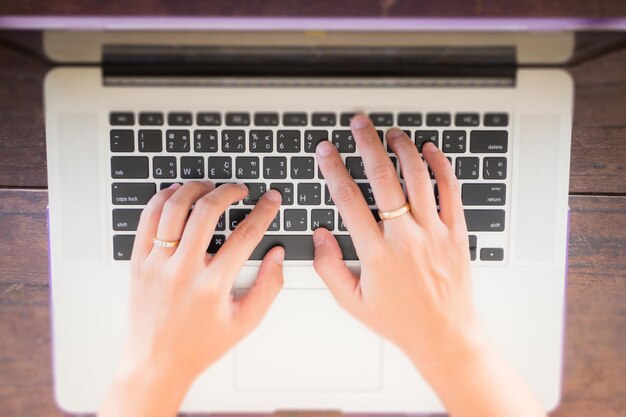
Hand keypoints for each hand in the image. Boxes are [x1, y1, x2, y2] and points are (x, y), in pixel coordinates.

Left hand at [99, 182, 284, 416]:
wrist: (157, 363)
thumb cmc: (200, 345)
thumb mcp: (245, 322)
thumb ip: (269, 287)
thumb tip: (277, 255)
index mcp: (212, 286)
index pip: (245, 235)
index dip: (263, 212)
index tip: (271, 199)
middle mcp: (182, 271)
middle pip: (207, 212)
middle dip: (228, 191)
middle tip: (239, 189)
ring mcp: (157, 265)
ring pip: (173, 209)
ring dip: (194, 189)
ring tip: (208, 187)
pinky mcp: (139, 263)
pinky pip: (147, 220)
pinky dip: (162, 200)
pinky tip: (176, 194)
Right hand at [314, 114, 478, 373]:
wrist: (444, 335)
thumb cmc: (399, 321)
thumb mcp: (352, 302)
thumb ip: (329, 267)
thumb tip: (320, 234)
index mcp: (376, 253)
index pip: (348, 199)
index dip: (334, 169)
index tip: (326, 151)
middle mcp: (405, 237)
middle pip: (383, 178)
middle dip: (367, 144)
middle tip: (359, 124)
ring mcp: (434, 232)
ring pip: (418, 177)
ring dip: (403, 148)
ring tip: (391, 132)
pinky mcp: (455, 233)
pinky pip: (450, 190)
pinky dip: (440, 166)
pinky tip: (430, 151)